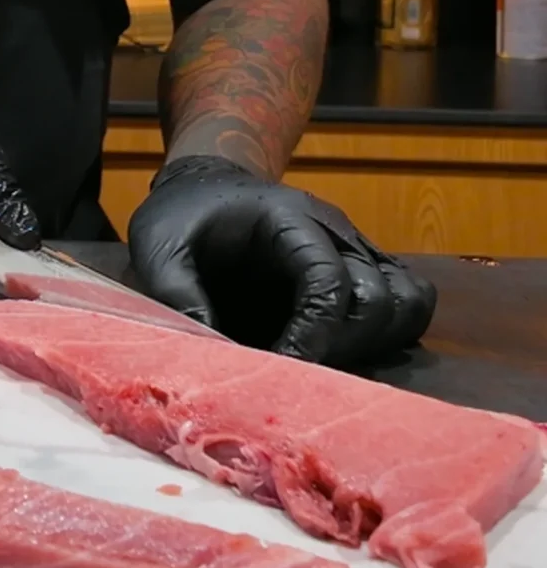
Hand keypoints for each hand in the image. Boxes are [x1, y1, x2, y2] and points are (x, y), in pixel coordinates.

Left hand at [127, 156, 436, 366]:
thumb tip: (208, 350)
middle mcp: (335, 234)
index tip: (286, 369)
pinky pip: (405, 307)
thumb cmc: (182, 217)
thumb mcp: (158, 246)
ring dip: (375, 345)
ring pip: (408, 303)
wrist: (206, 191)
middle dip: (343, 348)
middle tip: (295, 376)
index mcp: (288, 219)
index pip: (328, 278)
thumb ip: (176, 293)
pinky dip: (386, 339)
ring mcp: (355, 254)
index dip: (314, 334)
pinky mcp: (359, 276)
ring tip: (321, 368)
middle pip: (380, 298)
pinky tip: (338, 359)